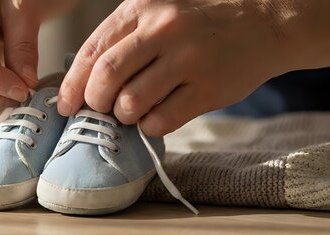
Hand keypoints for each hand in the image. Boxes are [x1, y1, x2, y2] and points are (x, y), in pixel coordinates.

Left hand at [57, 0, 290, 135]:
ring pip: (131, 103)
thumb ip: (121, 41)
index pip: (92, 50)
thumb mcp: (156, 14)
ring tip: (134, 111)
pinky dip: (149, 126)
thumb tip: (81, 83)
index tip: (66, 105)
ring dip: (124, 116)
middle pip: (106, 77)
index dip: (73, 84)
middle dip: (95, 102)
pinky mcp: (208, 89)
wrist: (263, 24)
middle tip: (101, 109)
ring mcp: (188, 59)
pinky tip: (156, 117)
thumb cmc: (198, 25)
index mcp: (143, 9)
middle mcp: (164, 30)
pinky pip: (161, 121)